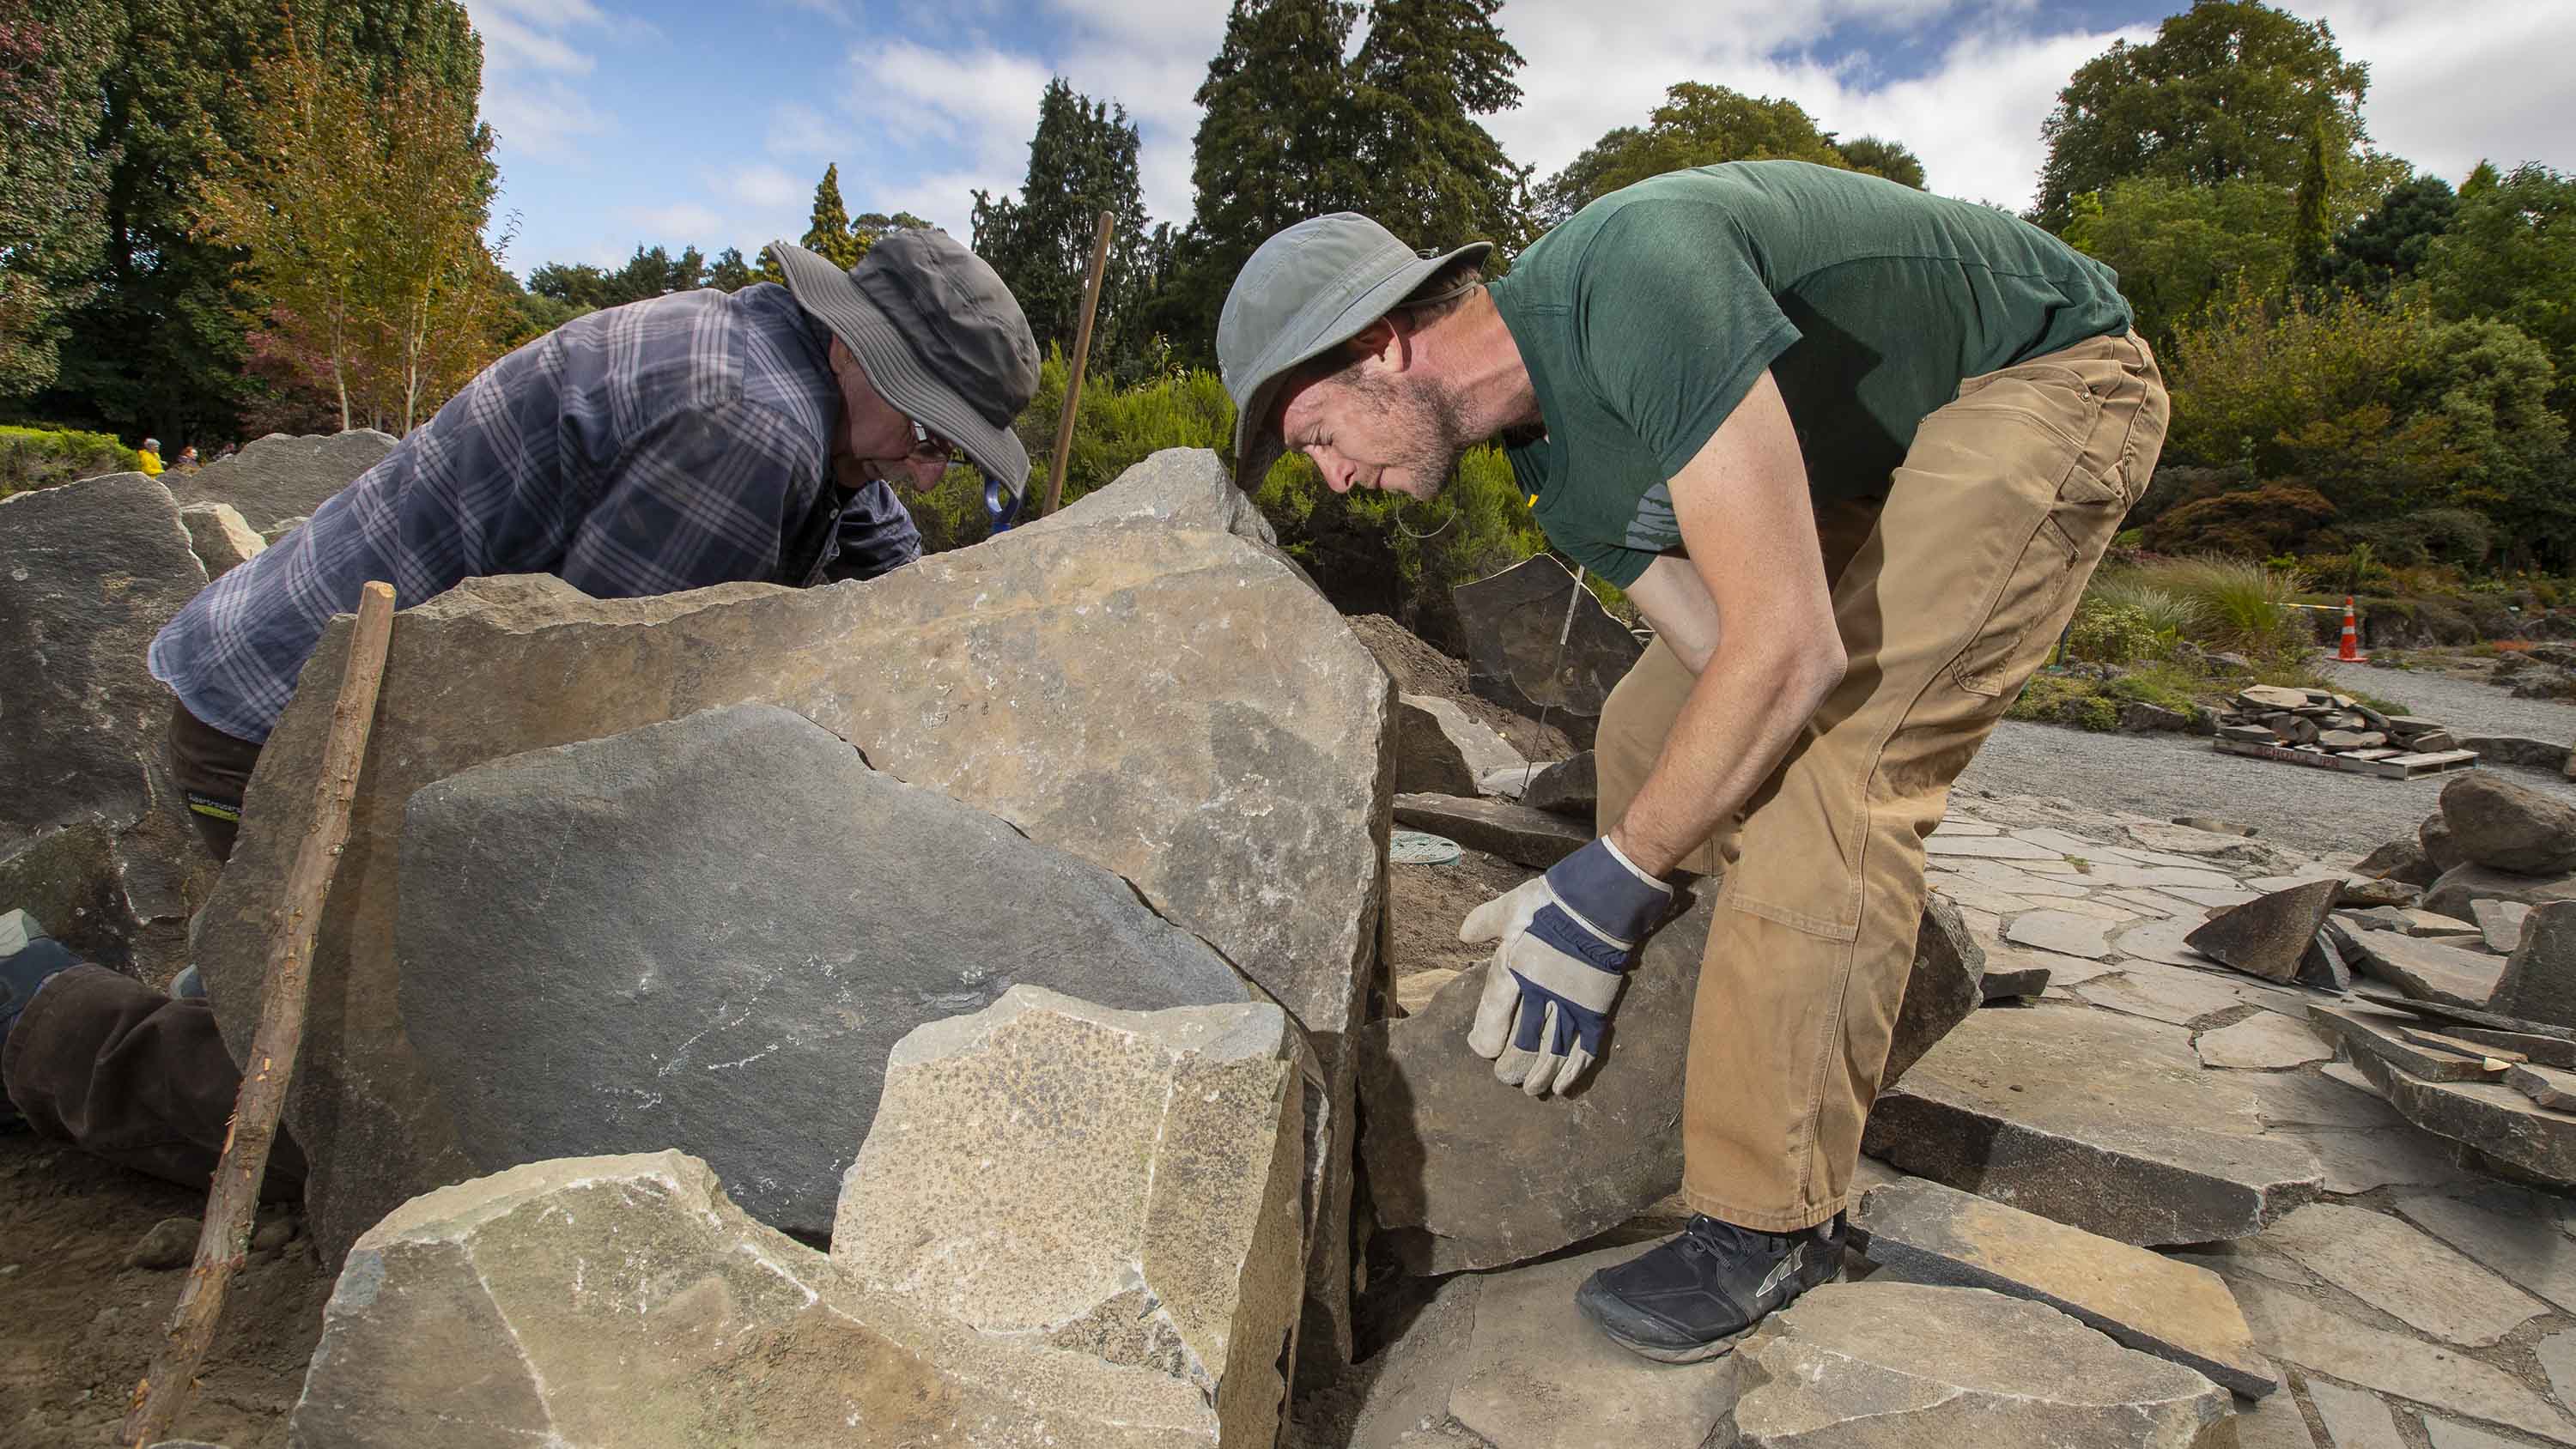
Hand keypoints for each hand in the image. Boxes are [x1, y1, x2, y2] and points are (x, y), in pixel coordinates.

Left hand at [1460, 836, 1673, 1097]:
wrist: (1601, 901)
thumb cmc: (1552, 902)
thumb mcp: (1510, 906)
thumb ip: (1484, 922)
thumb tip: (1463, 934)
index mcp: (1513, 973)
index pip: (1491, 1021)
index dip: (1485, 1041)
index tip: (1482, 1049)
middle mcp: (1538, 997)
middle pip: (1521, 1047)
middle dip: (1511, 1067)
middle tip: (1506, 1077)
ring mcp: (1570, 1006)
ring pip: (1551, 1055)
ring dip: (1539, 1076)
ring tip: (1531, 1088)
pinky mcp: (1596, 1010)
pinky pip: (1584, 1050)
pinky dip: (1573, 1071)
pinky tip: (1563, 1087)